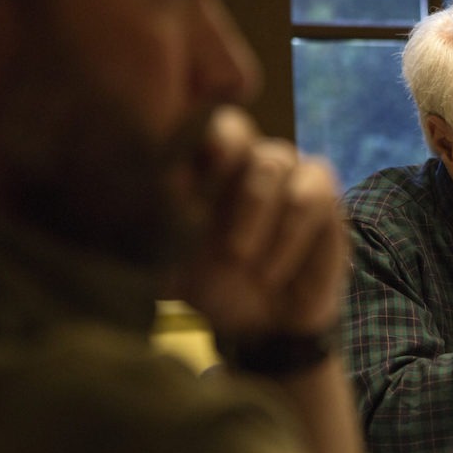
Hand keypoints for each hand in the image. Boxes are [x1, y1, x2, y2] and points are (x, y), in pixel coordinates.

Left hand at [172, 106, 347, 336]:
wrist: (260, 327)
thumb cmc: (209, 287)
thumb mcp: (166, 262)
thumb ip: (150, 229)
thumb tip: (128, 202)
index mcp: (201, 167)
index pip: (195, 126)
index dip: (192, 142)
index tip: (182, 180)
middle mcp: (244, 162)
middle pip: (235, 129)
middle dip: (221, 174)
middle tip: (210, 225)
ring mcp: (287, 176)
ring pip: (274, 159)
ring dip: (255, 210)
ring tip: (241, 260)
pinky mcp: (323, 199)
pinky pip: (314, 192)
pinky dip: (291, 231)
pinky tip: (272, 270)